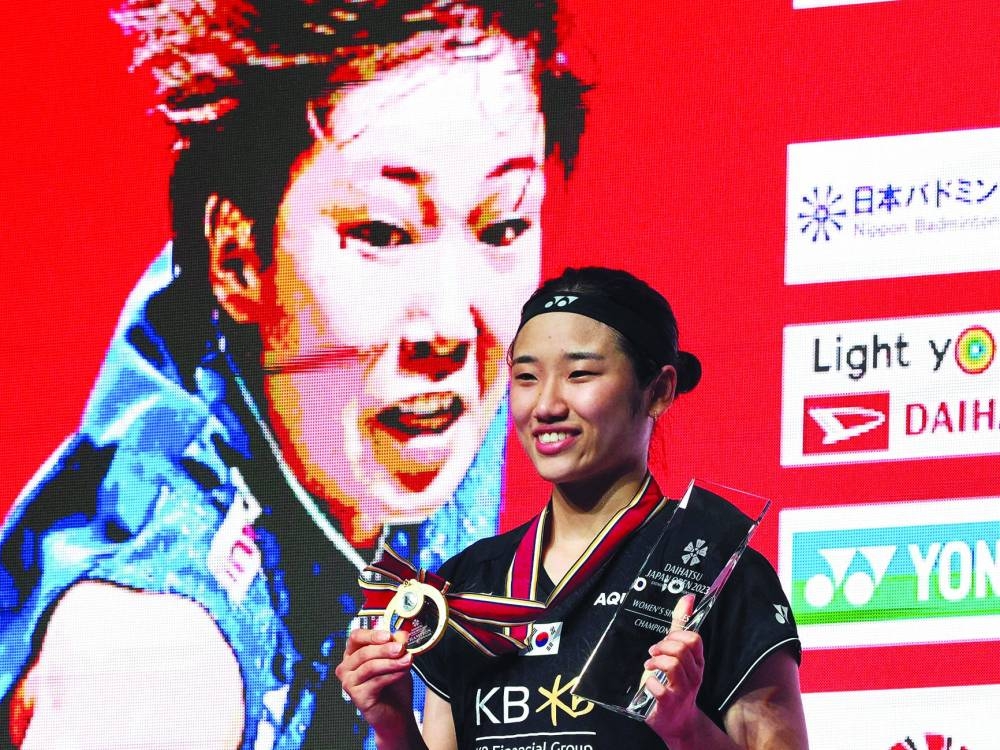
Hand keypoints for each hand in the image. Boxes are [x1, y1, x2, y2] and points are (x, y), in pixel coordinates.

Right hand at [335, 627, 417, 744]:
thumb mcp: (397, 659)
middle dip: (385, 649)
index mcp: (353, 653)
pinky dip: (391, 675)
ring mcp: (349, 682)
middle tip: (402, 648)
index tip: (389, 636)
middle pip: (363, 652)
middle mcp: (346, 667)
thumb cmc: (394, 684)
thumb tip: (402, 633)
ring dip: (391, 662)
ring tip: (407, 660)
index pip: (356, 637)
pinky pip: (375, 681)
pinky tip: (403, 672)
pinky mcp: (357, 696)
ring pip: (370, 666)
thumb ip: (398, 646)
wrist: (397, 712)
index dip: (372, 635)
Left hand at [643, 594, 705, 743]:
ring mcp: (683, 691)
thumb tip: (687, 598)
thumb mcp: (680, 654)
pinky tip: (649, 683)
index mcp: (697, 662)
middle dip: (663, 646)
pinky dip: (650, 682)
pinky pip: (659, 687)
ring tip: (650, 665)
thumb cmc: (676, 683)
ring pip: (672, 664)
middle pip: (681, 649)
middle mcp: (694, 675)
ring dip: (656, 661)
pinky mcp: (669, 704)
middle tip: (654, 653)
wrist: (677, 721)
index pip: (694, 639)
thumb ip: (680, 626)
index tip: (666, 640)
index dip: (676, 635)